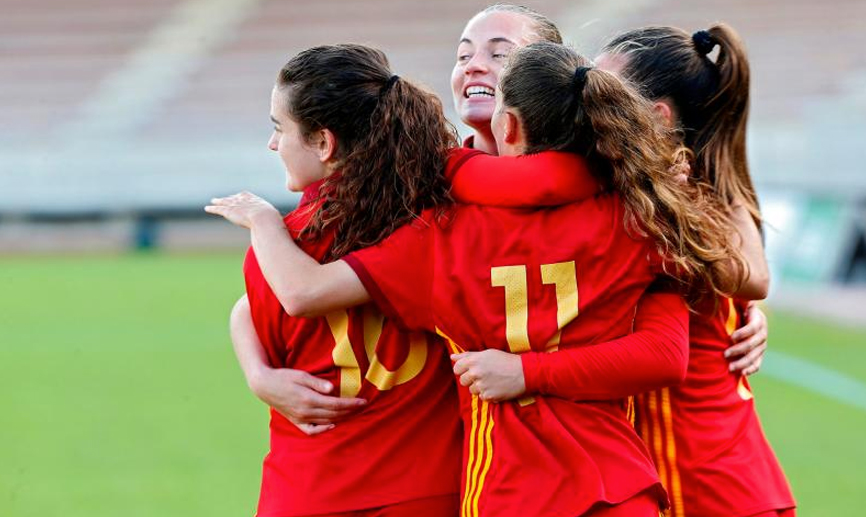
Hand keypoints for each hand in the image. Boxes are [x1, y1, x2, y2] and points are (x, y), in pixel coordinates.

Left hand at [205, 191, 281, 228]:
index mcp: (255, 200)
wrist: (263, 219)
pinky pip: (218, 209)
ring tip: (213, 201)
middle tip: (225, 198)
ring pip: (225, 202)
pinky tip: (207, 208)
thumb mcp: (275, 219)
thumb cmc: (272, 220)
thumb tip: (280, 230)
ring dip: (218, 202)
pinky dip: (212, 208)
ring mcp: (236, 205)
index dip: (242, 197)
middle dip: (230, 198)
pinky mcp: (228, 211)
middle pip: (235, 198)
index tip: (240, 196)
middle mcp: (244, 200)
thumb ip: (274, 222)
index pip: (246, 195)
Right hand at [250, 367, 365, 435]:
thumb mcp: (301, 375)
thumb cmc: (284, 377)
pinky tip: (333, 425)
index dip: (351, 404)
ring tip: (353, 413)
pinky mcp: (296, 421)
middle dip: (350, 411)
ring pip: (326, 422)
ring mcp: (300, 419)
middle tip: (363, 406)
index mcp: (308, 399)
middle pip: (334, 414)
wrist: (264, 386)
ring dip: (341, 418)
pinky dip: (323, 429)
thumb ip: (317, 383)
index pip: (336, 404)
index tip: (363, 401)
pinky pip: (312, 430)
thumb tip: (332, 389)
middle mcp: (306, 412)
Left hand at [451, 349, 525, 401]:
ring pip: (472, 390)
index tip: (471, 370)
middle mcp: (475, 373)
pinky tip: (496, 387)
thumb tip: (452, 357)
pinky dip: (488, 394)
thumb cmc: (505, 360)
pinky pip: (482, 397)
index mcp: (474, 360)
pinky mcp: (488, 396)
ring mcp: (481, 385)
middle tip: (484, 375)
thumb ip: (468, 355)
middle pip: (463, 381)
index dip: (463, 370)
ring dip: (480, 387)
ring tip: (492, 381)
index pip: (457, 368)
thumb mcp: (487, 353)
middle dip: (471, 379)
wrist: (524, 372)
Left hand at [725, 302, 767, 375]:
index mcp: (758, 318)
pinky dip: (751, 369)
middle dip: (739, 350)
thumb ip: (739, 299)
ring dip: (743, 362)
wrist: (740, 316)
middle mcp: (762, 332)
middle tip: (725, 354)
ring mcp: (762, 344)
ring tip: (730, 367)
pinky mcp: (759, 354)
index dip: (744, 332)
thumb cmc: (735, 306)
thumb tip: (737, 295)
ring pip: (755, 355)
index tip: (731, 337)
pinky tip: (743, 373)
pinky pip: (758, 363)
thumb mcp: (738, 300)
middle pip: (754, 344)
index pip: (754, 327)